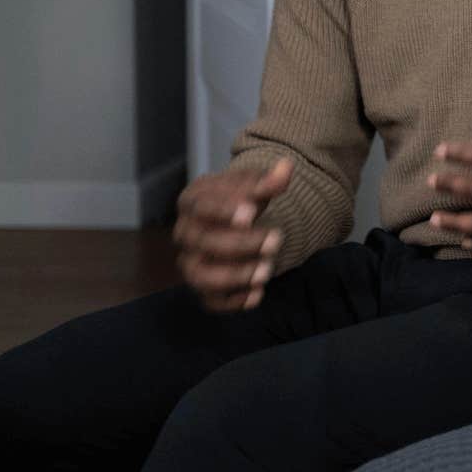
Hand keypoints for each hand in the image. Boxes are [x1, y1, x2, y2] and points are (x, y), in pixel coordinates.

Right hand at [172, 158, 292, 311]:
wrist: (239, 219)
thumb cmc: (243, 198)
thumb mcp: (256, 184)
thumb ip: (269, 180)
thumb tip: (286, 169)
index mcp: (193, 201)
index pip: (201, 206)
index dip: (224, 210)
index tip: (251, 212)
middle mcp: (185, 233)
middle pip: (202, 241)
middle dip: (240, 244)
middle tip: (276, 240)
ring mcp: (191, 262)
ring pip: (200, 275)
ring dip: (234, 276)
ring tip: (267, 271)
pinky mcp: (202, 287)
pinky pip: (209, 301)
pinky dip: (232, 302)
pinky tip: (258, 294)